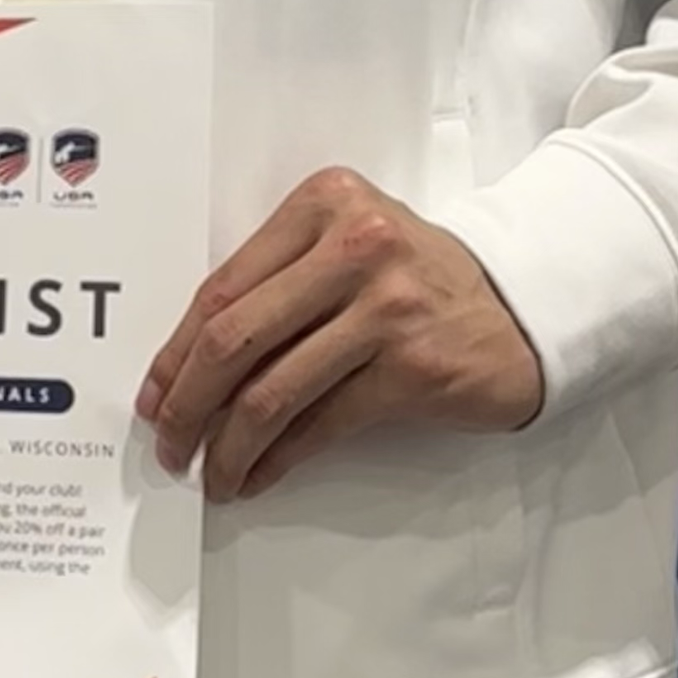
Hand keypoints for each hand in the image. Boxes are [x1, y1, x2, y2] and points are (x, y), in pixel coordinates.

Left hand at [134, 165, 544, 502]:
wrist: (522, 309)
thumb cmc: (418, 282)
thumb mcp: (347, 248)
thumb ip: (279, 281)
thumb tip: (191, 364)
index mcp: (324, 203)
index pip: (223, 285)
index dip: (176, 351)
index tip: (154, 393)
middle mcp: (354, 244)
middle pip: (235, 336)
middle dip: (187, 403)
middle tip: (168, 443)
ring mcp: (387, 305)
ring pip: (272, 389)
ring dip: (229, 445)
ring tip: (212, 473)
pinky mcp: (413, 366)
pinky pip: (320, 423)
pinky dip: (278, 459)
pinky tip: (259, 474)